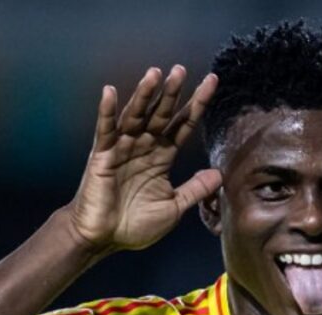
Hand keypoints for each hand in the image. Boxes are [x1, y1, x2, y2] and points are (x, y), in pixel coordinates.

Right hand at [69, 66, 221, 252]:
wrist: (103, 238)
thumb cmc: (134, 224)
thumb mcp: (174, 207)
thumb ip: (195, 190)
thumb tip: (219, 175)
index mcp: (162, 156)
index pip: (183, 125)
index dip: (197, 104)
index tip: (212, 81)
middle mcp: (144, 146)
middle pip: (161, 114)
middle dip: (172, 93)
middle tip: (181, 69)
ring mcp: (122, 147)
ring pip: (136, 115)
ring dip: (145, 95)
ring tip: (155, 74)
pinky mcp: (102, 155)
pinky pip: (105, 129)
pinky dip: (108, 111)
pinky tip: (111, 92)